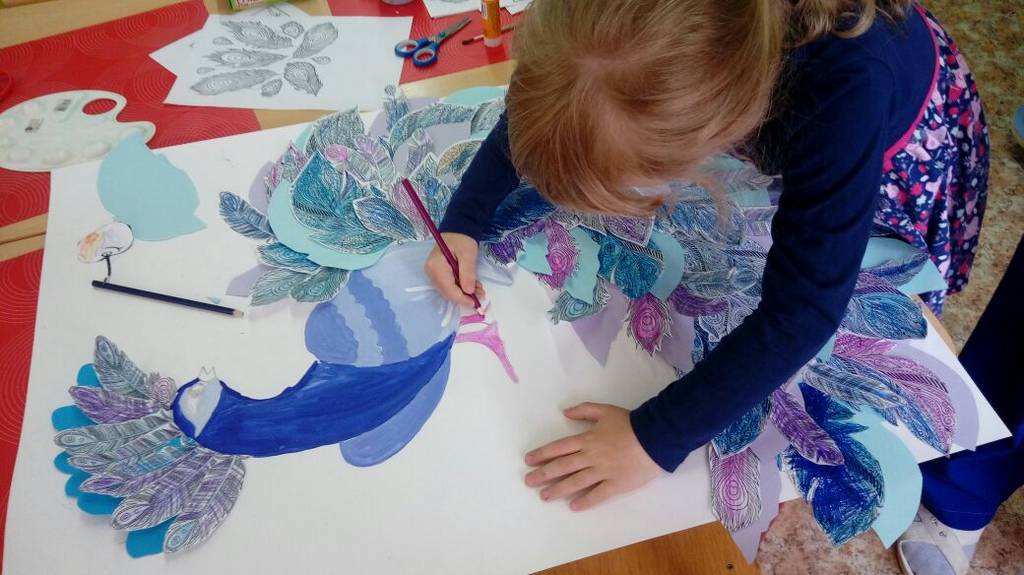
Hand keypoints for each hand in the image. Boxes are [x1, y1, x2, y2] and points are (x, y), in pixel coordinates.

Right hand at [424, 232, 484, 308]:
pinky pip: (449, 285)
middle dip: (464, 296)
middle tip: (480, 295)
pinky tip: (472, 285)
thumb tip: (469, 291)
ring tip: (479, 289)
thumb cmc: (462, 239)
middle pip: (447, 292)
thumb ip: (468, 273)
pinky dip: (460, 287)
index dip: (461, 298)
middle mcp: (431, 272)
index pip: (448, 289)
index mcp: (436, 266)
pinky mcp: (438, 273)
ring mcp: (433, 273)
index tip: (475, 303)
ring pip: (448, 290)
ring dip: (463, 293)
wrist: (457, 229)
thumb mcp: (468, 255)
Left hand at [524, 403, 663, 510]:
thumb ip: (584, 411)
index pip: (559, 448)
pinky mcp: (616, 484)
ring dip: (558, 489)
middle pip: (562, 467)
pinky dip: (585, 501)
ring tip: (544, 496)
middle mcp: (591, 457)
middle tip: (529, 481)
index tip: (529, 460)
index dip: (542, 454)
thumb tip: (565, 412)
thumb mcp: (605, 410)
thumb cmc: (630, 424)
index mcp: (587, 439)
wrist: (655, 437)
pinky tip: (573, 506)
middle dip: (543, 474)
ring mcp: (603, 472)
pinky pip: (598, 494)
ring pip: (575, 482)